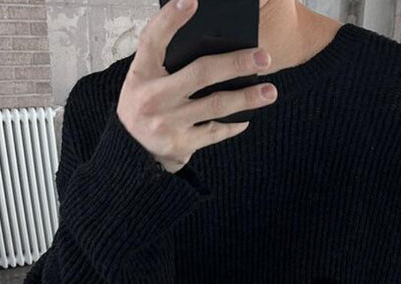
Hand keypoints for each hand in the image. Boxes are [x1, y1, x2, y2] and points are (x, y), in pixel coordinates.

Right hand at [116, 0, 277, 173]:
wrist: (131, 153)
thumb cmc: (145, 107)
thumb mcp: (144, 79)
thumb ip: (167, 60)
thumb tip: (213, 43)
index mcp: (141, 74)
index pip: (153, 39)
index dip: (171, 18)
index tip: (193, 1)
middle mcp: (153, 98)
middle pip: (201, 73)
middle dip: (236, 63)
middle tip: (262, 57)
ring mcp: (168, 123)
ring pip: (216, 105)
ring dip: (247, 97)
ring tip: (269, 91)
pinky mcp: (181, 144)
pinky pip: (215, 132)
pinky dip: (233, 125)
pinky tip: (247, 117)